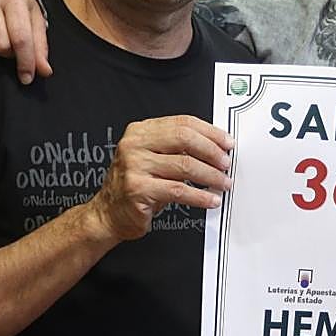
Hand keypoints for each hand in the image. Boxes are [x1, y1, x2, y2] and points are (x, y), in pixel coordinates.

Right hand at [0, 0, 50, 83]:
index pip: (21, 39)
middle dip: (10, 52)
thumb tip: (44, 71)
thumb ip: (40, 47)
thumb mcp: (35, 19)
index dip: (25, 62)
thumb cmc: (18, 4)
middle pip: (1, 46)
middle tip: (13, 43)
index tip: (28, 77)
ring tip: (0, 33)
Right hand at [86, 115, 233, 241]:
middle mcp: (135, 145)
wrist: (108, 213)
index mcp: (140, 131)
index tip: (226, 142)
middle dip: (212, 151)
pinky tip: (210, 199)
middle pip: (184, 139)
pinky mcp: (138, 190)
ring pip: (185, 166)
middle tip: (226, 163)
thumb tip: (215, 147)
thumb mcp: (152, 158)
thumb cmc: (135, 185)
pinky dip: (200, 196)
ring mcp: (134, 167)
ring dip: (211, 176)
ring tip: (223, 183)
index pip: (182, 123)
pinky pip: (178, 191)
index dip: (209, 132)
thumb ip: (176, 148)